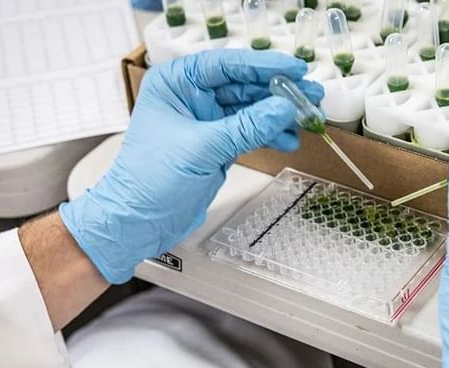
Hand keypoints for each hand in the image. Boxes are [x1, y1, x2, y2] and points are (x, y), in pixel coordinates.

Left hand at [60, 50, 323, 283]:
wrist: (138, 222)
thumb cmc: (148, 181)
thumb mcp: (202, 148)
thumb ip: (246, 127)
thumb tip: (282, 108)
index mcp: (176, 83)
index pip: (227, 64)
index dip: (264, 65)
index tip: (295, 68)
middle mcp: (191, 97)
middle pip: (244, 85)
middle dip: (278, 92)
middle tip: (310, 95)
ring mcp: (206, 122)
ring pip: (251, 110)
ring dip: (279, 116)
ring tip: (307, 119)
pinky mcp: (217, 145)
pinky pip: (251, 132)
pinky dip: (270, 136)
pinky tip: (289, 140)